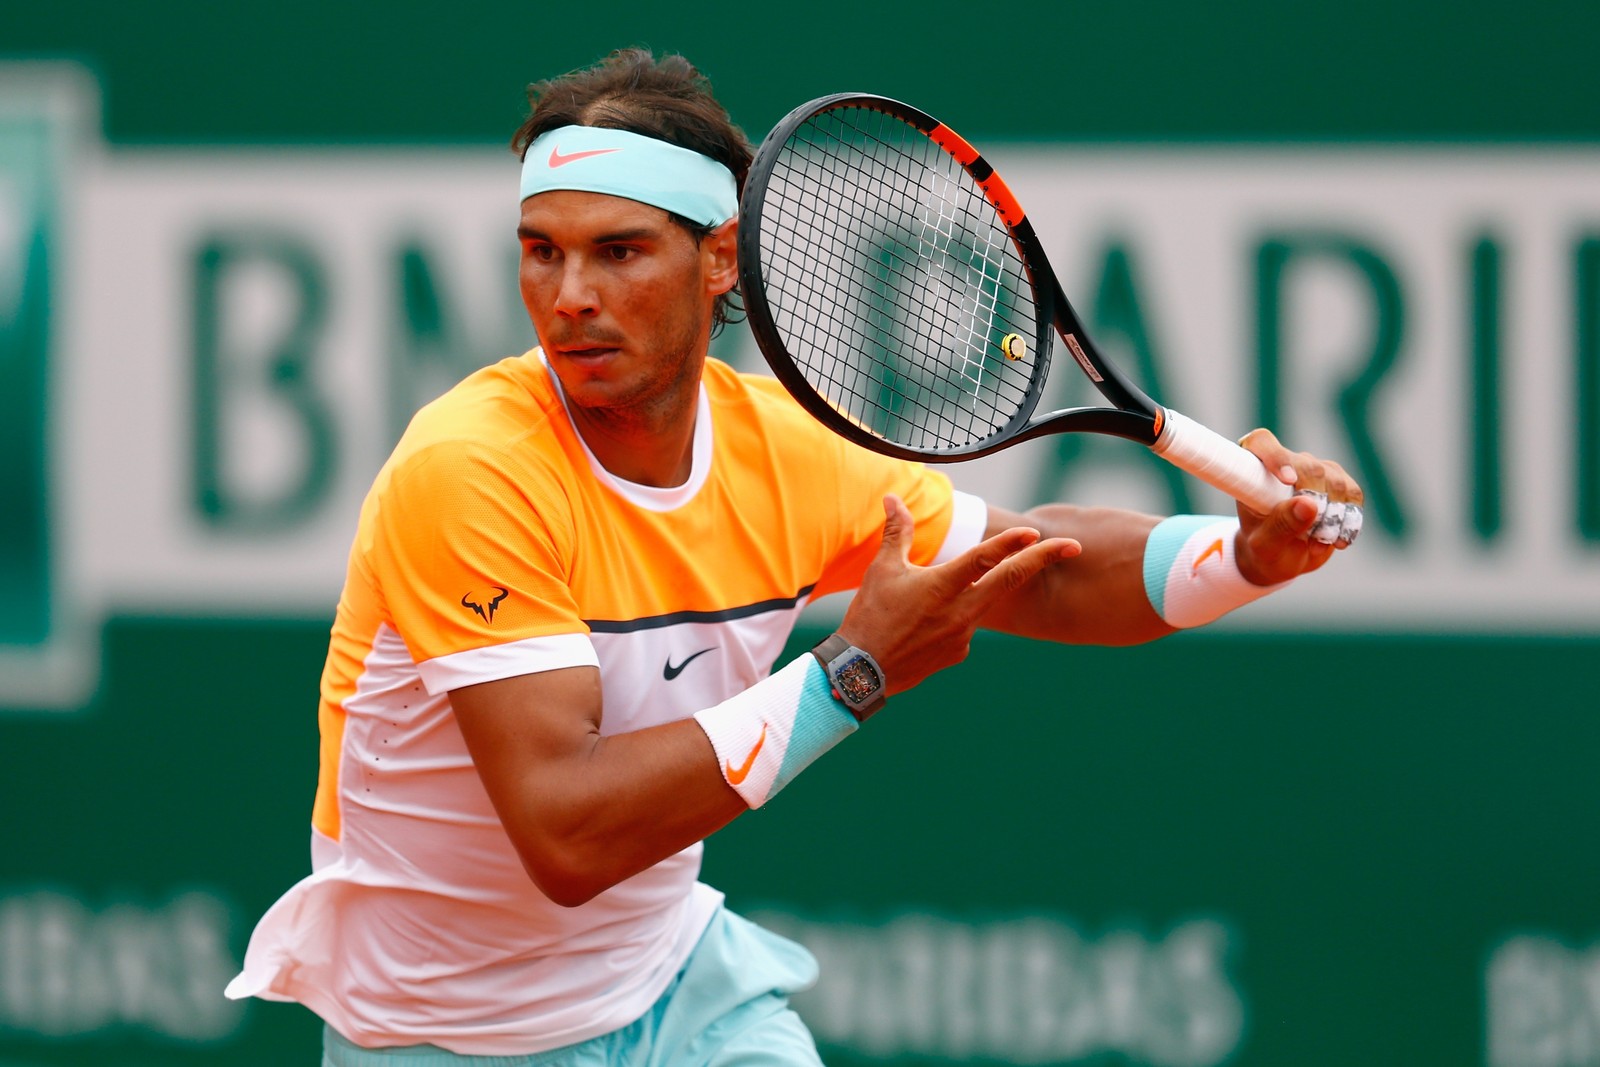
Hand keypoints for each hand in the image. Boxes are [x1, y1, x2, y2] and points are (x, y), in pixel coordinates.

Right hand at [836, 494, 1080, 697]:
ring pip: (981, 602)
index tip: (1036, 532)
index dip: (1011, 543)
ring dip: (975, 592)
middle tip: (1074, 546)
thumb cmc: (870, 616)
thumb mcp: (882, 570)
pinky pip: (964, 627)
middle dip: (1044, 559)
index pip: (984, 558)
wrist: (862, 673)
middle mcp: (961, 612)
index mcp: (942, 586)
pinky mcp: (958, 654)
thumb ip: (897, 532)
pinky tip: (920, 627)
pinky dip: (952, 619)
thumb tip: (894, 498)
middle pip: (1010, 580)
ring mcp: (963, 636)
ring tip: (919, 606)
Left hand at [1233, 428, 1363, 585]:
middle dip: (1316, 505)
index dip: (1275, 457)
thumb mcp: (1265, 545)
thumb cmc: (1265, 548)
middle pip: (1310, 469)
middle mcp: (1288, 462)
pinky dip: (1349, 520)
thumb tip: (1309, 504)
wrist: (1285, 556)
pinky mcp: (1340, 482)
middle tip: (1310, 538)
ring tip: (1317, 544)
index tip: (1288, 481)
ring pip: (1336, 482)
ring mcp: (1316, 470)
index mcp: (1257, 471)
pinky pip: (1354, 494)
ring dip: (1333, 518)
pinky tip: (1337, 540)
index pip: (1262, 443)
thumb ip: (1281, 525)